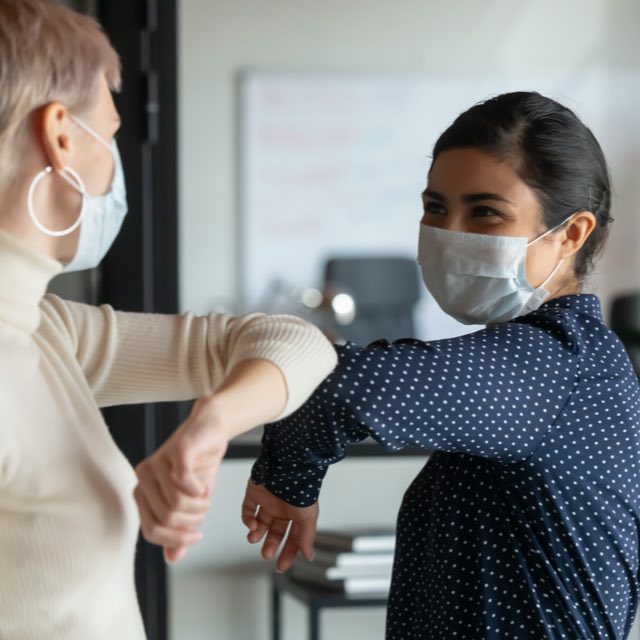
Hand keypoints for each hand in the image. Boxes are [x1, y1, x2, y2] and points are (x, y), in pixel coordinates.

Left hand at [134, 397, 228, 563]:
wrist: (212, 429)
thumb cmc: (200, 464)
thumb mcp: (191, 503)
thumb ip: (180, 528)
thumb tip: (172, 558)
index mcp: (142, 491)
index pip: (151, 531)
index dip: (176, 539)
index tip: (197, 535)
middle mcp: (144, 476)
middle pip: (166, 519)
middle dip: (192, 521)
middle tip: (204, 510)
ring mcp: (158, 462)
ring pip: (176, 504)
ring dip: (199, 507)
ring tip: (206, 498)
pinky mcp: (176, 451)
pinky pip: (184, 483)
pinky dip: (199, 491)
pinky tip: (204, 486)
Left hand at [241, 480, 318, 571]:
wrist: (287, 468)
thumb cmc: (301, 490)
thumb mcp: (308, 518)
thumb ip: (306, 537)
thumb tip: (309, 556)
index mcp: (296, 514)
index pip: (292, 538)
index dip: (288, 552)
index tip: (281, 566)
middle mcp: (282, 508)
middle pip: (275, 532)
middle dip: (270, 545)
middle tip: (266, 554)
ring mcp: (268, 501)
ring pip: (260, 523)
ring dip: (256, 534)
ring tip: (254, 538)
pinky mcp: (254, 493)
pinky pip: (248, 510)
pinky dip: (247, 520)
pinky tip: (252, 525)